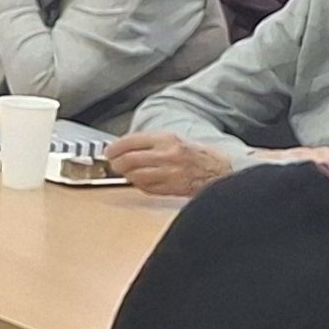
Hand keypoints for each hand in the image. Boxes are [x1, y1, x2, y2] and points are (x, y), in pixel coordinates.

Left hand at [107, 131, 232, 196]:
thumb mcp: (173, 140)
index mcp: (167, 139)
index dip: (115, 148)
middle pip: (129, 160)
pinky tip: (143, 181)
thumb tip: (122, 147)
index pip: (131, 141)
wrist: (219, 171)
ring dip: (127, 175)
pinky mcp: (171, 188)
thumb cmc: (196, 155)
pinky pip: (146, 188)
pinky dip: (140, 185)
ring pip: (135, 176)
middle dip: (116, 163)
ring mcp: (169, 173)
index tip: (109, 152)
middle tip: (114, 164)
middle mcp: (168, 155)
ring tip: (128, 173)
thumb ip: (149, 143)